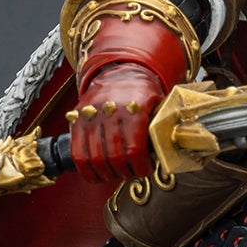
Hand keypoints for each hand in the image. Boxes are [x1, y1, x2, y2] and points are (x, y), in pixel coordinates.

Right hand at [69, 63, 162, 183]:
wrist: (120, 72)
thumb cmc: (142, 93)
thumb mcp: (158, 104)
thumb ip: (162, 126)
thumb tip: (169, 150)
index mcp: (134, 108)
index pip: (134, 149)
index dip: (140, 167)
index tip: (145, 170)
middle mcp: (110, 112)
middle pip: (114, 157)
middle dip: (125, 172)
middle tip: (131, 173)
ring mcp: (91, 116)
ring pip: (95, 158)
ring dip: (107, 174)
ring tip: (116, 174)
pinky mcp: (77, 120)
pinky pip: (77, 153)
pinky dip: (87, 170)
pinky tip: (98, 174)